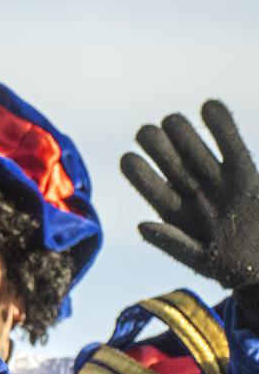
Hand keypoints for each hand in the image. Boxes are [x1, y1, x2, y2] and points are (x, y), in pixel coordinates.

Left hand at [123, 100, 258, 307]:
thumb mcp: (202, 261)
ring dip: (182, 133)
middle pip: (170, 163)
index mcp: (176, 214)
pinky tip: (209, 106)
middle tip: (147, 133)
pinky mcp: (245, 173)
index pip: (152, 188)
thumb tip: (142, 225)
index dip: (139, 173)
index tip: (128, 158)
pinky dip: (222, 126)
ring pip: (195, 150)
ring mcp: (218, 181)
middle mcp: (193, 192)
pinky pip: (232, 145)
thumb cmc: (232, 267)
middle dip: (157, 147)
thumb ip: (174, 244)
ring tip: (172, 120)